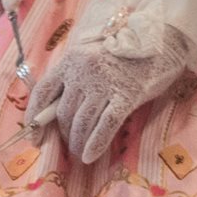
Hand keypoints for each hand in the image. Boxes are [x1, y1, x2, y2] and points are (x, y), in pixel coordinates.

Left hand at [26, 1, 196, 163]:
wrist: (162, 39)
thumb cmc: (125, 51)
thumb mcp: (93, 56)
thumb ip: (74, 77)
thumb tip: (55, 111)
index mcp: (71, 59)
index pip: (43, 92)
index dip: (35, 119)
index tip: (35, 138)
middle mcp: (84, 70)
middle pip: (64, 112)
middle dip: (64, 134)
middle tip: (70, 146)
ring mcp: (105, 83)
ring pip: (82, 122)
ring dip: (78, 143)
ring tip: (79, 154)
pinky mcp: (126, 95)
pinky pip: (105, 126)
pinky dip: (96, 144)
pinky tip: (90, 156)